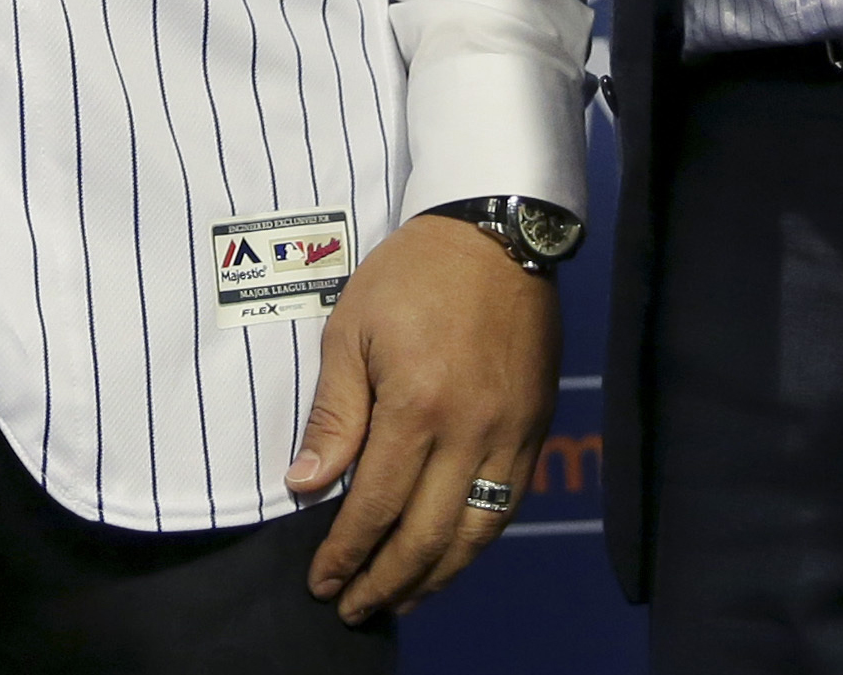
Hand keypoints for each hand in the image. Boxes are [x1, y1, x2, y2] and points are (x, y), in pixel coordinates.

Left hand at [287, 213, 558, 623]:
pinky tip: (450, 558)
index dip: (347, 553)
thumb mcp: (350, 330)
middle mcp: (471, 431)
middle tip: (353, 608)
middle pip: (428, 536)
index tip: (322, 582)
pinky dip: (476, 544)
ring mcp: (511, 433)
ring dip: (436, 578)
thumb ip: (334, 415)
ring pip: (477, 534)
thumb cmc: (411, 274)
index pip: (376, 505)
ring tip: (400, 600)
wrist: (496, 234)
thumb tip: (306, 485)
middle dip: (386, 582)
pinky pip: (508, 505)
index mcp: (418, 406)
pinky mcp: (536, 428)